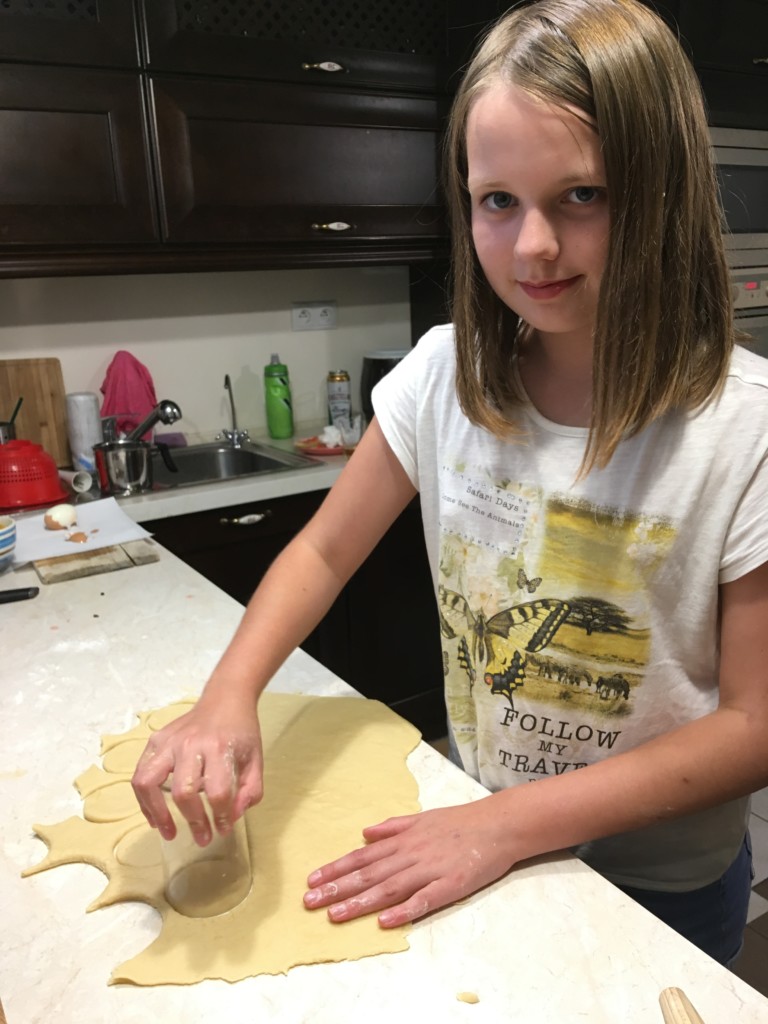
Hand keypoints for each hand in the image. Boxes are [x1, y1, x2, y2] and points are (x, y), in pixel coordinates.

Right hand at [131, 697, 262, 845]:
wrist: (226, 699)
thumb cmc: (241, 731)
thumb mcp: (256, 759)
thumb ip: (251, 791)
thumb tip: (232, 816)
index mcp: (219, 749)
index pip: (217, 792)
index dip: (221, 817)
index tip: (223, 830)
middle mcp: (191, 744)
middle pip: (184, 792)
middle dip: (194, 821)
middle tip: (202, 838)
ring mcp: (169, 742)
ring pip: (150, 783)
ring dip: (156, 813)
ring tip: (167, 832)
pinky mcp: (156, 740)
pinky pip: (140, 774)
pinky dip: (143, 799)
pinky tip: (154, 815)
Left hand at [303, 798, 518, 927]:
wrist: (497, 824)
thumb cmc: (459, 822)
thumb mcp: (422, 817)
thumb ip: (393, 826)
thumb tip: (366, 833)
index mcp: (403, 839)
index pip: (362, 857)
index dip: (336, 868)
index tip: (312, 880)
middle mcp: (410, 854)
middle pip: (368, 874)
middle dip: (337, 888)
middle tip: (310, 902)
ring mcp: (429, 870)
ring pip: (389, 888)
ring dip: (360, 902)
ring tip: (335, 915)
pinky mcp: (450, 886)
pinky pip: (423, 900)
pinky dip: (404, 910)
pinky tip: (385, 921)